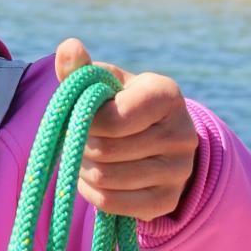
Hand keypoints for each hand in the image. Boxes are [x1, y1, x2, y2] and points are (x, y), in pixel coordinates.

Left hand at [54, 38, 198, 220]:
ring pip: (107, 178)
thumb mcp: (105, 83)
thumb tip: (69, 47)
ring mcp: (180, 170)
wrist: (155, 140)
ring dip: (84, 169)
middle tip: (82, 139)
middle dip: (82, 146)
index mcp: (166, 94)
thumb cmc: (120, 104)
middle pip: (106, 150)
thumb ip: (81, 70)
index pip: (113, 118)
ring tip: (87, 157)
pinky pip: (113, 203)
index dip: (86, 121)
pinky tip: (93, 179)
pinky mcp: (168, 200)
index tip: (83, 116)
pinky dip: (92, 193)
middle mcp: (182, 132)